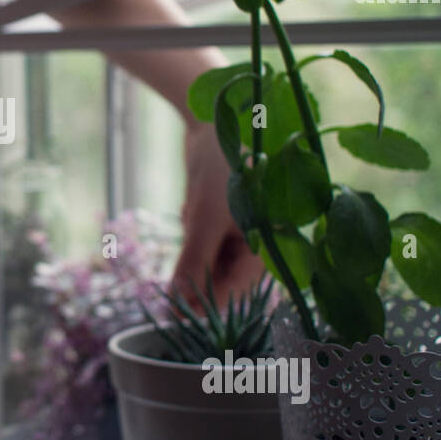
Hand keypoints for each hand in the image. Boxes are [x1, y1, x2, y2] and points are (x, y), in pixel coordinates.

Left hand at [170, 121, 264, 306]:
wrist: (211, 124)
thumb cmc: (218, 169)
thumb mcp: (204, 220)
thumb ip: (193, 264)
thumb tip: (177, 303)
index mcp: (271, 245)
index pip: (240, 290)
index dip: (207, 304)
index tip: (176, 315)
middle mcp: (261, 243)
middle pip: (224, 280)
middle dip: (196, 278)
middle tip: (169, 285)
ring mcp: (242, 234)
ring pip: (210, 263)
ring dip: (193, 252)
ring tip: (194, 214)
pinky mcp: (224, 224)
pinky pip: (203, 244)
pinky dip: (192, 234)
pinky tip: (194, 205)